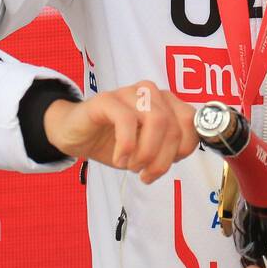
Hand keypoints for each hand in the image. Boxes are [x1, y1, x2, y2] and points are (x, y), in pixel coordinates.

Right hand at [44, 80, 199, 183]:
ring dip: (147, 152)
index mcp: (165, 102)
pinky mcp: (107, 99)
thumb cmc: (114, 141)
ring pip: (157, 120)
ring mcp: (129, 93)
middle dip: (163, 159)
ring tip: (133, 166)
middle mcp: (151, 92)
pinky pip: (126, 120)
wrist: (76, 135)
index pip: (191, 122)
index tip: (167, 166)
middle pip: (173, 126)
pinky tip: (120, 158)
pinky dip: (127, 146)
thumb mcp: (148, 149)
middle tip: (146, 174)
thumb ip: (169, 148)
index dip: (183, 149)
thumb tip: (183, 151)